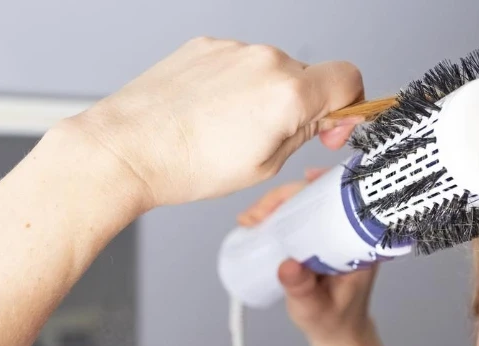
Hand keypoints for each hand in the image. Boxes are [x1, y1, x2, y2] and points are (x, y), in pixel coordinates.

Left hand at [66, 37, 363, 210]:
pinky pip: (238, 64)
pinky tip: (210, 114)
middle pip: (308, 77)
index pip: (349, 79)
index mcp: (288, 93)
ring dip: (264, 96)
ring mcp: (233, 49)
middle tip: (272, 139)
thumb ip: (305, 134)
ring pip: (271, 71)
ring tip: (229, 130)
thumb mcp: (264, 166)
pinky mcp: (205, 45)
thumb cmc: (186, 165)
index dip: (350, 106)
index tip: (334, 125)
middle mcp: (265, 60)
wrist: (128, 148)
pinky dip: (234, 86)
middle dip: (301, 106)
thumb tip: (325, 119)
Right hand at [239, 169, 377, 345]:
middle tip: (257, 215)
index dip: (321, 185)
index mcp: (361, 243)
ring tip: (253, 218)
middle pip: (320, 196)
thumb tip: (287, 265)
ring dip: (279, 203)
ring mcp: (333, 234)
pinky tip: (264, 214)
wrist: (339, 333)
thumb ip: (303, 290)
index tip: (299, 183)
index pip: (344, 200)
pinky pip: (301, 216)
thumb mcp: (316, 308)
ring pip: (307, 203)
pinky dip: (281, 212)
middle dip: (286, 196)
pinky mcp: (319, 239)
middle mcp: (349, 232)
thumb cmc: (334, 320)